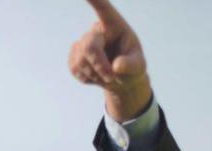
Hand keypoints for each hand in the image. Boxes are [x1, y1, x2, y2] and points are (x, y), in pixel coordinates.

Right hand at [69, 0, 152, 121]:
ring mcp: (84, 41)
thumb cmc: (132, 68)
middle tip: (111, 78)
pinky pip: (74, 67)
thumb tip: (117, 66)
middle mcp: (97, 29)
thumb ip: (131, 65)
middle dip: (99, 66)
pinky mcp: (74, 54)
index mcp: (115, 25)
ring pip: (80, 60)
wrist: (121, 80)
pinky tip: (95, 76)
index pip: (103, 9)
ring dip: (94, 74)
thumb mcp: (138, 67)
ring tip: (107, 77)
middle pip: (89, 46)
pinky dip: (86, 77)